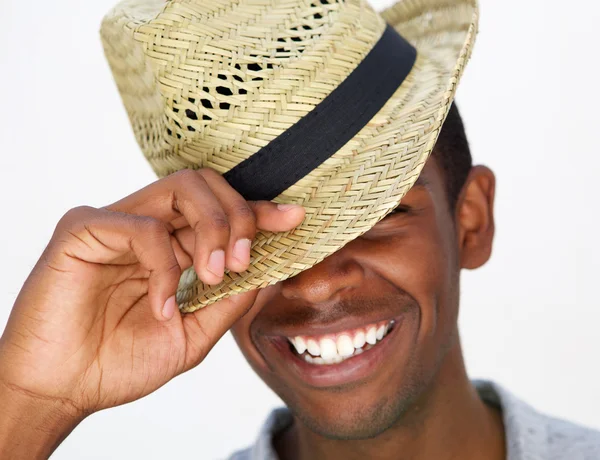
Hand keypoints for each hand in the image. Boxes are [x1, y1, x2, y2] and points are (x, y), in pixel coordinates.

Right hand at [0, 168, 304, 455]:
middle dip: (239, 216)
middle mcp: (148, 226)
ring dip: (212, 228)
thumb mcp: (194, 334)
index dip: (259, 210)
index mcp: (172, 246)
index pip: (221, 211)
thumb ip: (231, 300)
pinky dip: (164, 265)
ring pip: (180, 188)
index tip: (294, 218)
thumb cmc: (122, 361)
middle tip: (242, 260)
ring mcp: (117, 222)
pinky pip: (143, 227)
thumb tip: (274, 270)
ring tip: (215, 274)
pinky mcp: (84, 229)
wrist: (63, 389)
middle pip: (207, 185)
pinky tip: (162, 303)